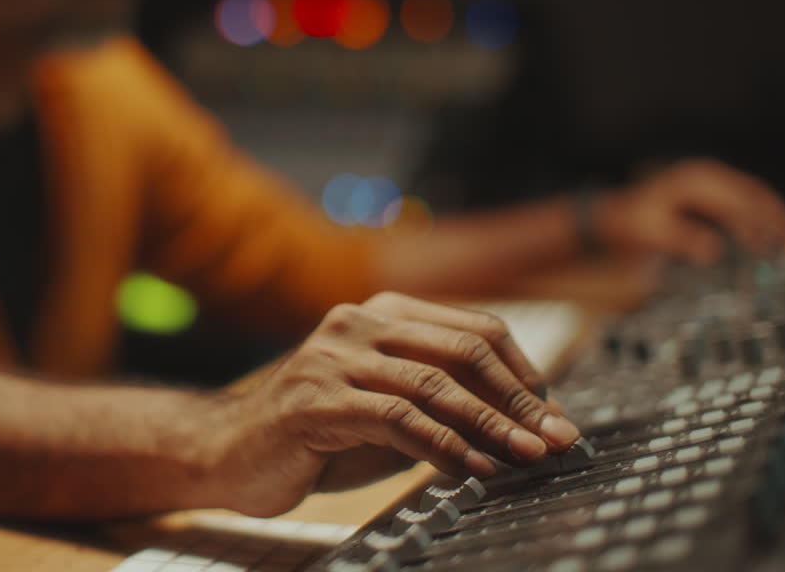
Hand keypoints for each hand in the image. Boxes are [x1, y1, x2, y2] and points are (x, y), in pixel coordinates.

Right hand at [205, 292, 580, 517]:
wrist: (229, 454)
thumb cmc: (315, 436)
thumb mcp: (388, 409)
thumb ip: (441, 403)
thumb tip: (524, 424)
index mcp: (379, 313)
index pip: (475, 329)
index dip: (523, 374)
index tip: (553, 416)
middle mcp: (356, 323)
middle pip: (463, 350)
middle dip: (519, 400)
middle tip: (555, 440)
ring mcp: (333, 358)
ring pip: (435, 385)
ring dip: (492, 426)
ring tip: (527, 458)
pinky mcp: (316, 400)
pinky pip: (398, 419)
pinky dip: (446, 447)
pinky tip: (473, 470)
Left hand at [594, 158, 784, 264]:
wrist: (616, 214)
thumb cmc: (633, 224)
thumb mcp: (652, 233)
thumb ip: (682, 240)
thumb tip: (711, 251)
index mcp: (694, 180)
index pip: (735, 201)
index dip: (755, 223)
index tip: (768, 246)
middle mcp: (706, 173)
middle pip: (752, 193)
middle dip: (775, 217)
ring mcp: (711, 178)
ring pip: (754, 193)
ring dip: (774, 215)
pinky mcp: (713, 188)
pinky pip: (745, 198)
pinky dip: (762, 213)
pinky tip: (773, 232)